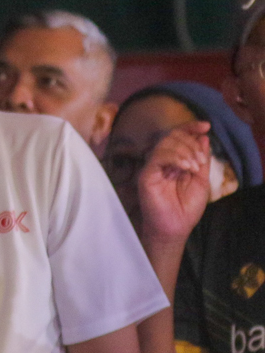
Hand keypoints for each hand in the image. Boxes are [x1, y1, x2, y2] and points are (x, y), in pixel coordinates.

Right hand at [138, 121, 212, 248]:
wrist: (175, 227)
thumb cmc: (187, 208)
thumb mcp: (201, 181)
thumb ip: (201, 160)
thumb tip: (204, 137)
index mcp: (175, 160)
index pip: (179, 136)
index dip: (191, 127)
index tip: (206, 125)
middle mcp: (162, 160)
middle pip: (173, 136)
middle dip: (190, 142)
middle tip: (200, 161)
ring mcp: (153, 166)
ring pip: (165, 143)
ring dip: (185, 151)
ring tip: (194, 167)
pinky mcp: (147, 174)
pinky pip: (159, 156)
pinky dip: (175, 157)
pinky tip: (186, 168)